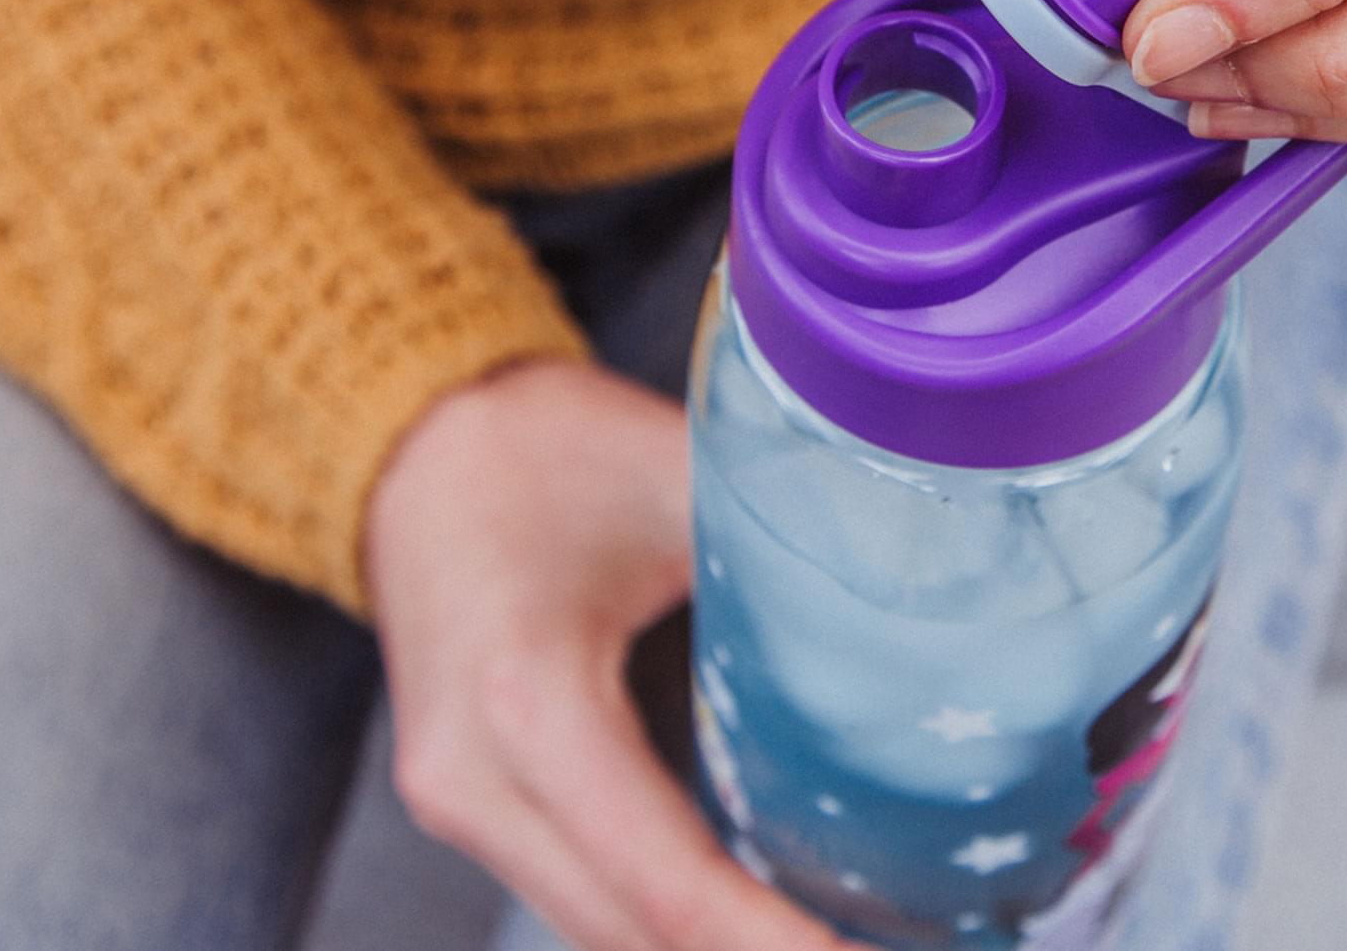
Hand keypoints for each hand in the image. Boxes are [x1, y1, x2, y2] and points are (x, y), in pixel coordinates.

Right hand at [366, 359, 847, 950]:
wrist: (417, 445)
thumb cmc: (545, 446)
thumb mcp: (682, 481)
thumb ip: (791, 546)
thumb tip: (928, 597)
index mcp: (530, 699)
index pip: (668, 878)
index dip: (774, 943)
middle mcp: (475, 780)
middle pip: (629, 931)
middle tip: (873, 950)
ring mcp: (458, 805)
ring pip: (598, 926)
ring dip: (704, 946)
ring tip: (832, 938)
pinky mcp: (466, 805)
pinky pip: (576, 890)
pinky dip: (661, 915)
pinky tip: (753, 909)